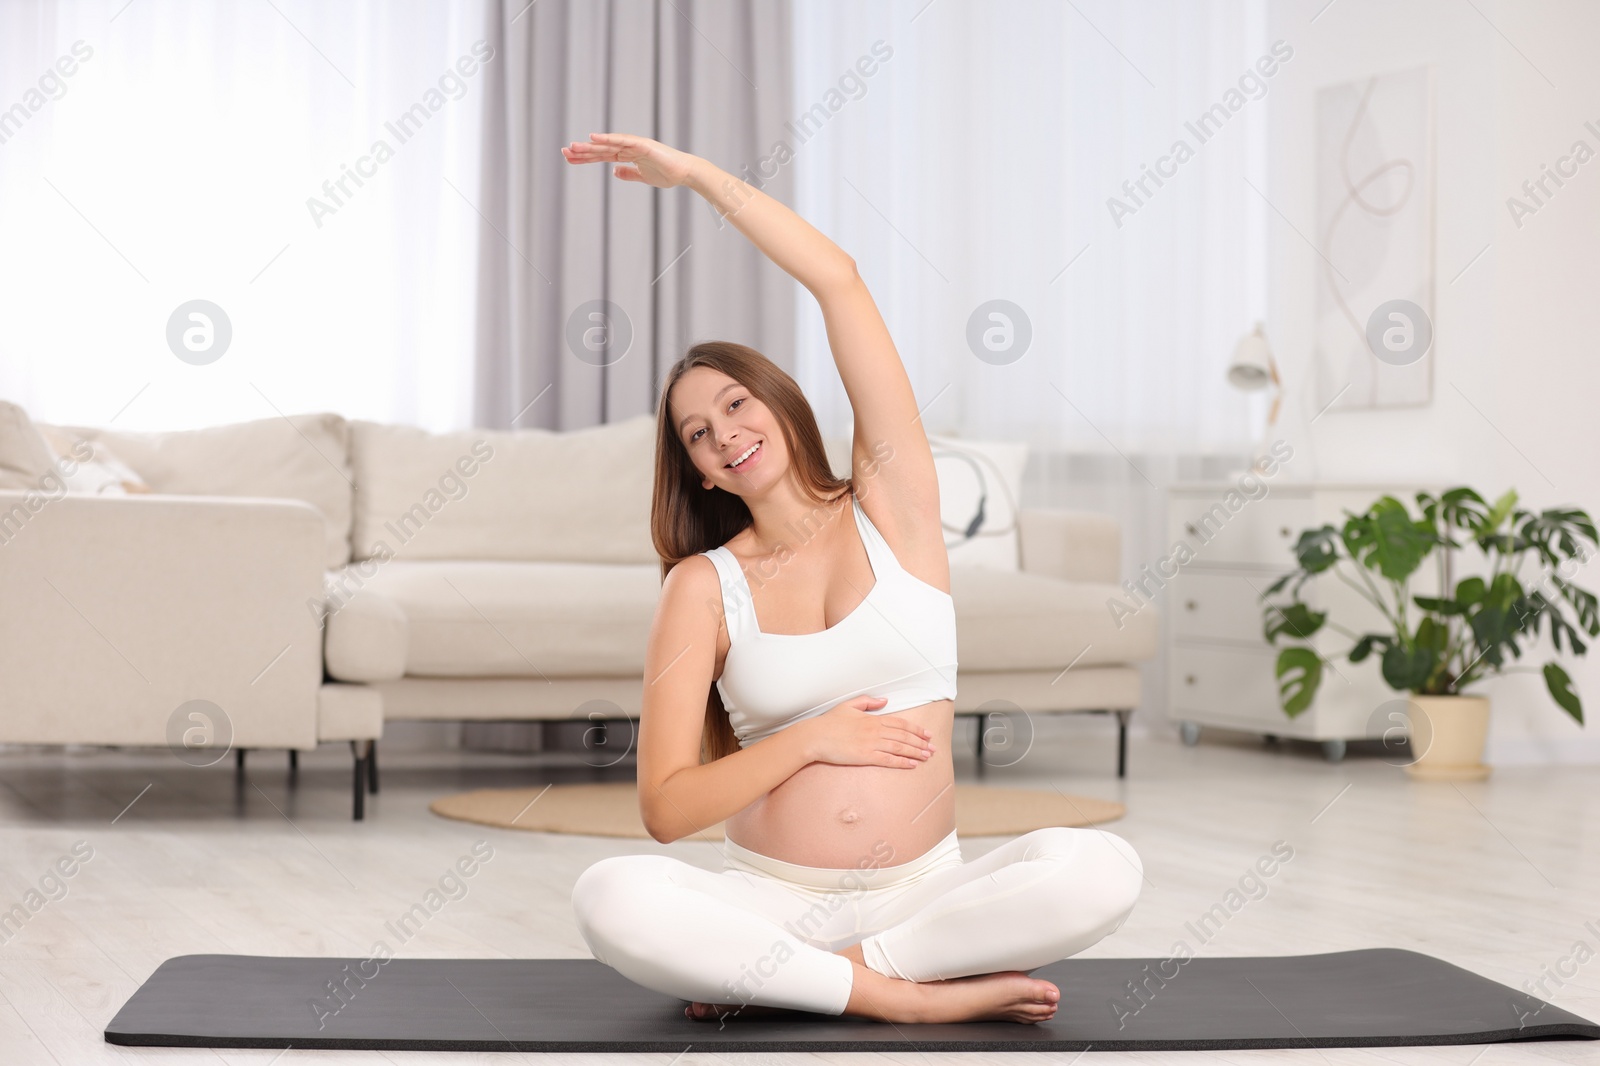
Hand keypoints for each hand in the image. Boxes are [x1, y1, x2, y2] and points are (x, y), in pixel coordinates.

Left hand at [561, 132, 696, 188]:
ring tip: (573, 147)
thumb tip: (614, 171)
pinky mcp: (642, 145)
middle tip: (564, 152)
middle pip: (601, 150)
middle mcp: (628, 148)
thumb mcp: (643, 177)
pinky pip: (622, 141)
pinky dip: (608, 139)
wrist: (685, 173)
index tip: (569, 159)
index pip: (602, 156)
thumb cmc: (668, 174)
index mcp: (628, 156)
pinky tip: (593, 138)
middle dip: (583, 152)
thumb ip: (629, 173)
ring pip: (608, 145)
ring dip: (590, 146)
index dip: (586, 158)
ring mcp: (635, 145)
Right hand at [802, 696, 935, 768]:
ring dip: (916, 752)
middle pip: (904, 737)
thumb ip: (868, 701)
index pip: (900, 724)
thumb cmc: (829, 722)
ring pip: (900, 748)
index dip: (916, 729)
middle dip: (921, 742)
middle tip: (933, 748)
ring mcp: (871, 744)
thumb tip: (885, 700)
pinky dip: (902, 762)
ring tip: (927, 756)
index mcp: (872, 718)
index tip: (927, 734)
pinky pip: (888, 760)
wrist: (815, 736)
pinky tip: (911, 764)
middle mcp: (875, 730)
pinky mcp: (865, 756)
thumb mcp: (848, 705)